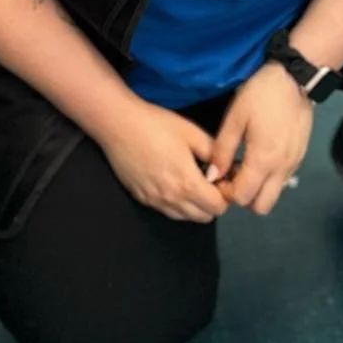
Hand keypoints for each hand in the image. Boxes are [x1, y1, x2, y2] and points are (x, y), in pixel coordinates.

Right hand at [93, 100, 229, 223]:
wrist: (118, 124)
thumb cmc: (155, 124)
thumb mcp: (192, 132)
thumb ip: (214, 153)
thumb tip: (224, 169)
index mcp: (187, 183)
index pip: (218, 207)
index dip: (225, 194)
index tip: (221, 179)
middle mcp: (171, 198)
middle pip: (204, 217)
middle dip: (211, 202)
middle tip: (207, 180)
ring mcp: (154, 201)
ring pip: (185, 217)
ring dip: (193, 205)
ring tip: (189, 181)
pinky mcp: (141, 198)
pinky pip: (166, 211)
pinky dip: (175, 203)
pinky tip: (171, 182)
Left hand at [207, 62, 313, 215]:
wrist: (294, 79)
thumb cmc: (261, 94)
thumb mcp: (234, 118)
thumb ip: (222, 150)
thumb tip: (212, 175)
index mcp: (263, 160)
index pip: (243, 197)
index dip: (226, 192)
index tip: (219, 176)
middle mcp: (282, 168)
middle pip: (262, 207)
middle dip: (244, 198)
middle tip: (232, 176)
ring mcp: (294, 164)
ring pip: (274, 195)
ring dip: (258, 189)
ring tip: (245, 165)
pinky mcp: (300, 157)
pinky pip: (283, 180)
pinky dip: (269, 178)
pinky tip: (259, 157)